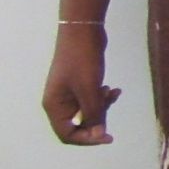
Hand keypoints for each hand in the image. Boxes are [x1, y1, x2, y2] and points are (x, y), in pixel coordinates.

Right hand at [41, 25, 120, 144]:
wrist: (83, 30)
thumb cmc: (83, 60)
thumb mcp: (89, 89)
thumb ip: (94, 114)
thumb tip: (99, 135)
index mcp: (54, 106)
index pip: (67, 134)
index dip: (87, 139)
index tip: (107, 137)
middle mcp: (58, 102)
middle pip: (78, 124)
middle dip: (97, 119)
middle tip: (110, 106)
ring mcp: (68, 92)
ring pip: (87, 111)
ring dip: (102, 106)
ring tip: (113, 93)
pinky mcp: (78, 83)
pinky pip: (91, 98)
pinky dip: (102, 96)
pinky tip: (113, 89)